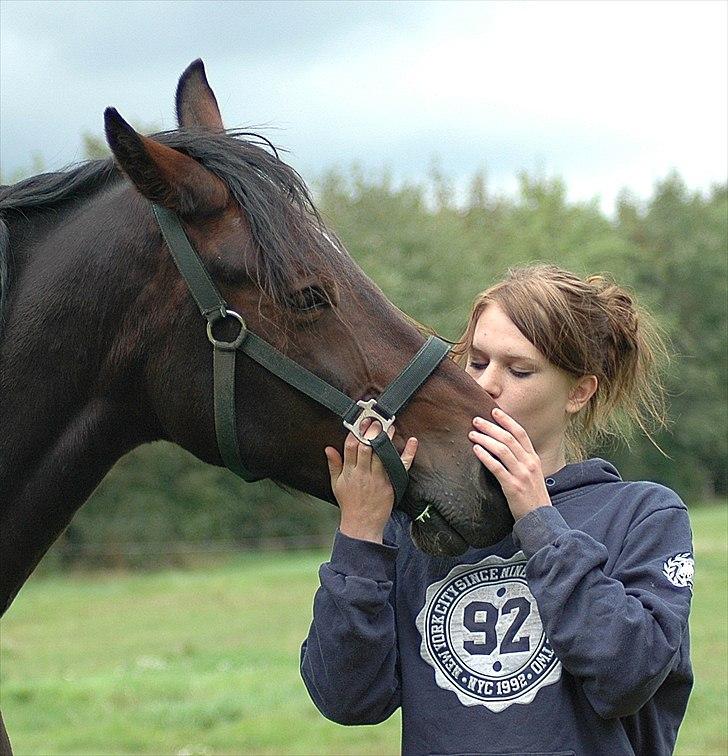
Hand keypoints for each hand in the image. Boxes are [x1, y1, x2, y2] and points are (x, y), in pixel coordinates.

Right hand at [325, 419, 417, 543]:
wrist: (362, 525)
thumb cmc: (349, 504)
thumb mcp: (336, 484)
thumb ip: (334, 465)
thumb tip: (328, 448)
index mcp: (349, 472)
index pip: (350, 447)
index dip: (355, 432)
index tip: (359, 421)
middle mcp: (363, 473)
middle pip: (367, 447)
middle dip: (370, 432)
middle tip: (376, 418)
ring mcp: (378, 478)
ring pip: (383, 454)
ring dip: (387, 438)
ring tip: (390, 424)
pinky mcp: (391, 484)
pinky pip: (401, 466)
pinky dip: (408, 453)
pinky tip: (412, 442)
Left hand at [469, 408, 551, 520]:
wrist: (540, 518)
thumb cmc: (533, 496)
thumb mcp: (533, 474)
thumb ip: (522, 460)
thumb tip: (504, 446)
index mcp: (534, 458)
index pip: (521, 433)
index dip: (507, 421)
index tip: (494, 411)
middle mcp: (529, 463)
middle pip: (508, 438)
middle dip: (491, 427)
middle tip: (476, 420)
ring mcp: (521, 474)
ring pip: (502, 449)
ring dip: (485, 439)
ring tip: (472, 434)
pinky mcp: (512, 486)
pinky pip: (497, 467)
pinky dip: (485, 456)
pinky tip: (476, 450)